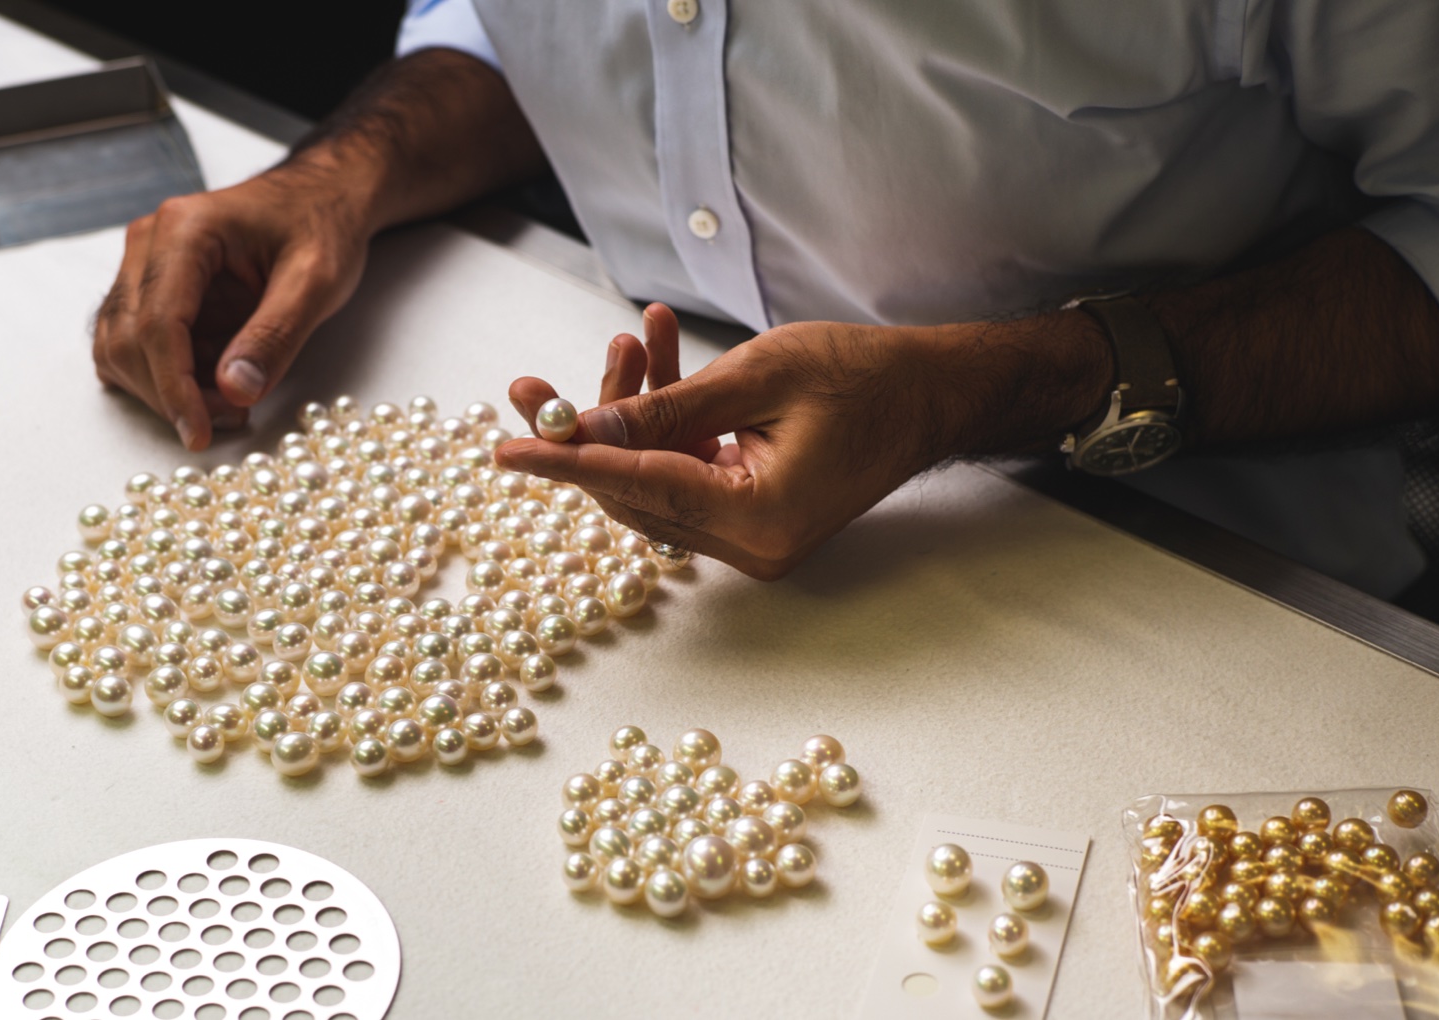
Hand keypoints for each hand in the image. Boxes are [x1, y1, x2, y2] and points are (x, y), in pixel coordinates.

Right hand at [93, 163, 373, 449]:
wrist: (319, 199)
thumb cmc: (320, 227)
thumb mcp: (317, 280)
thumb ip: (276, 334)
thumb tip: (234, 391)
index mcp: (185, 231)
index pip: (157, 323)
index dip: (173, 388)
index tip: (199, 433)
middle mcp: (149, 245)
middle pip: (128, 339)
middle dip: (172, 394)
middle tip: (233, 418)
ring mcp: (144, 267)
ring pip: (119, 347)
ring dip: (164, 390)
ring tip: (230, 403)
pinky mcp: (151, 290)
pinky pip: (133, 346)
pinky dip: (163, 378)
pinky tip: (212, 387)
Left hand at [500, 304, 1108, 578]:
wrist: (934, 392)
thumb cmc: (865, 375)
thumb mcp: (757, 376)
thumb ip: (667, 411)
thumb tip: (585, 432)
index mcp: (759, 518)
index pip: (636, 489)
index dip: (565, 463)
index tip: (504, 449)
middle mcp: (752, 546)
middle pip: (634, 495)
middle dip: (586, 432)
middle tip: (532, 385)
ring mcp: (754, 538)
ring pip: (654, 482)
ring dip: (630, 416)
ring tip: (633, 338)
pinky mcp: (754, 517)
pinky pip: (685, 474)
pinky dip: (667, 425)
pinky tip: (660, 358)